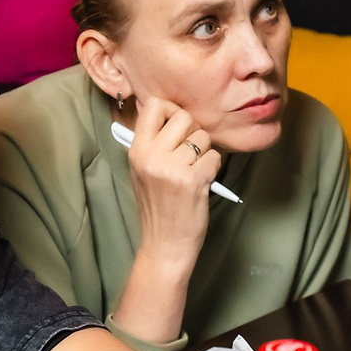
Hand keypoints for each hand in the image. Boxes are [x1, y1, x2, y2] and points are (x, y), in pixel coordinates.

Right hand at [123, 97, 222, 262]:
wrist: (164, 244)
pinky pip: (214, 157)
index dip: (170, 110)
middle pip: (183, 117)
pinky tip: (202, 182)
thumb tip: (170, 113)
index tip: (176, 126)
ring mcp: (172, 168)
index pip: (153, 105)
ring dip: (205, 152)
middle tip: (190, 152)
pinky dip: (213, 168)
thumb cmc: (157, 206)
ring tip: (194, 171)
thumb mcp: (142, 171)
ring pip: (203, 137)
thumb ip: (153, 143)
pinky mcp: (193, 181)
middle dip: (193, 131)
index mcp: (136, 150)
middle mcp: (151, 156)